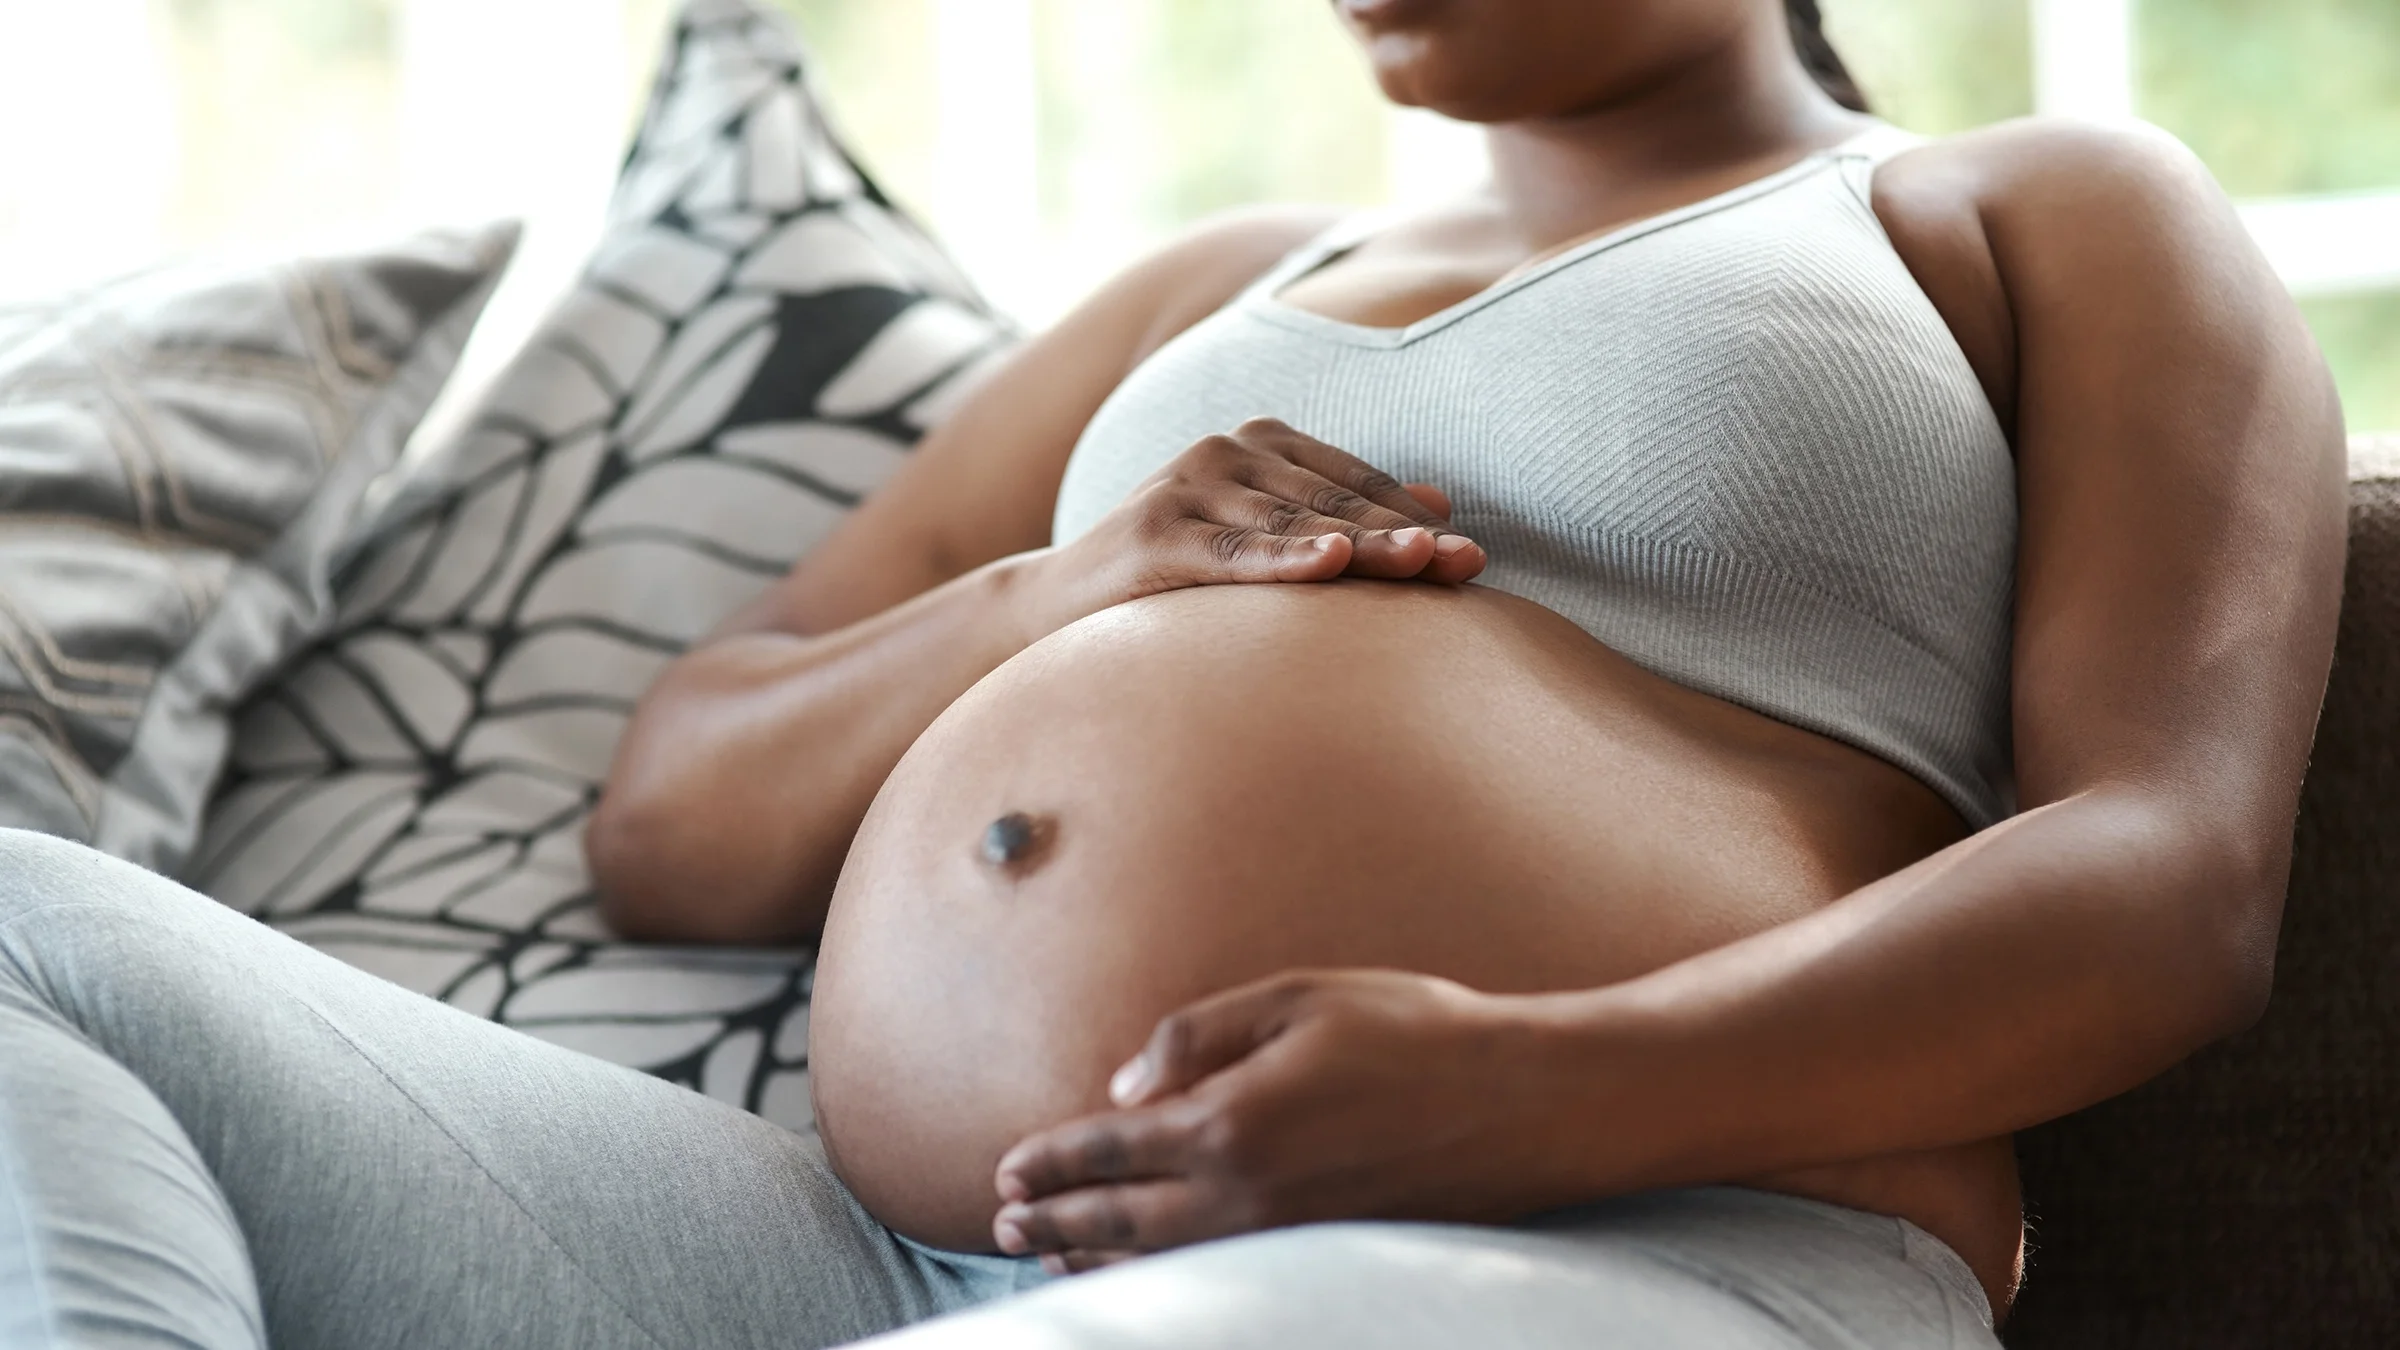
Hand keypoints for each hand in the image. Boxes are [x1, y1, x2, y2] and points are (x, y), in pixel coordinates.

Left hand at [989, 970, 1572, 1273]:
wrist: (1526, 1104)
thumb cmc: (1417, 1032)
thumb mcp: (1300, 997)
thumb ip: (1200, 1034)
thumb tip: (1126, 1081)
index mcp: (1229, 1121)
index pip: (1108, 1150)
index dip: (1050, 1162)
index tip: (1006, 1168)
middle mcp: (1243, 1195)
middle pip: (1117, 1223)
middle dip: (1052, 1221)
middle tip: (1001, 1222)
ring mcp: (1282, 1240)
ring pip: (1161, 1265)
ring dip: (1094, 1261)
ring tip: (1050, 1255)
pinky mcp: (1320, 1260)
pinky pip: (1215, 1278)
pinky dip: (1162, 1280)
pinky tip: (1145, 1273)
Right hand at [1014, 418, 1486, 637]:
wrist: (1056, 606)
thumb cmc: (1174, 580)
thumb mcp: (1260, 538)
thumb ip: (1338, 514)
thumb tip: (1441, 503)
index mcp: (1257, 443)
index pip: (1353, 483)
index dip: (1413, 519)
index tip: (1472, 558)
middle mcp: (1223, 450)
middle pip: (1333, 501)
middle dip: (1403, 536)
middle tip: (1466, 565)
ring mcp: (1187, 486)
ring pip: (1293, 525)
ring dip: (1364, 546)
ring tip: (1421, 564)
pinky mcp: (1155, 533)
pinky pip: (1234, 552)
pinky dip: (1285, 559)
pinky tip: (1332, 564)